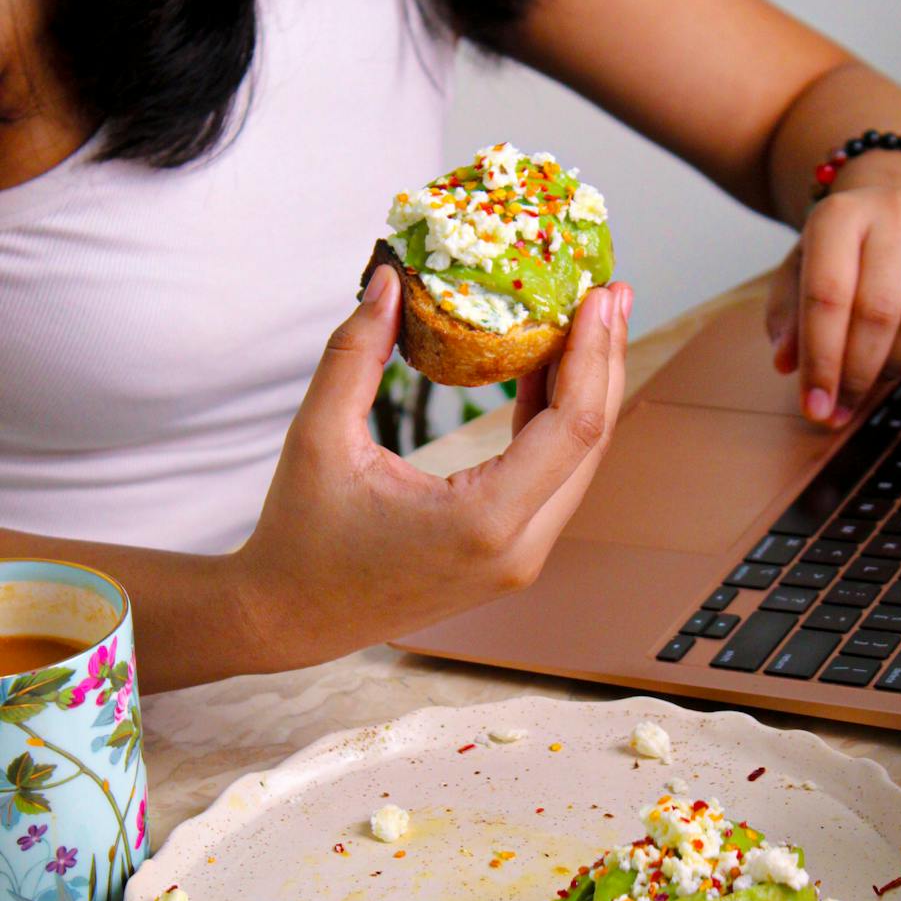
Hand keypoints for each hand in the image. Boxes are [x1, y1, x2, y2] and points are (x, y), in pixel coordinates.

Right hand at [234, 265, 631, 664]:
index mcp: (483, 521)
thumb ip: (355, 353)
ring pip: (578, 463)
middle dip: (605, 360)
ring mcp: (520, 558)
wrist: (291, 619)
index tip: (601, 295)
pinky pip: (551, 479)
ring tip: (588, 320)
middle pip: (591, 443)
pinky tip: (547, 368)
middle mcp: (518, 548)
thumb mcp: (317, 436)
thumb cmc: (300, 537)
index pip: (573, 427)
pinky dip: (556, 421)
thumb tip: (390, 281)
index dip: (594, 354)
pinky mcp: (510, 555)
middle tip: (609, 291)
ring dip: (586, 389)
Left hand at [766, 183, 900, 426]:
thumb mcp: (800, 272)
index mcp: (837, 216)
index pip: (827, 298)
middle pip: (878, 312)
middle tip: (843, 410)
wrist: (892, 202)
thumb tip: (787, 364)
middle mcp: (892, 212)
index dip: (821, 361)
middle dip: (858, 375)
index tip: (815, 408)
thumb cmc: (841, 250)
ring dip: (897, 368)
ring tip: (875, 388)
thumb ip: (788, 317)